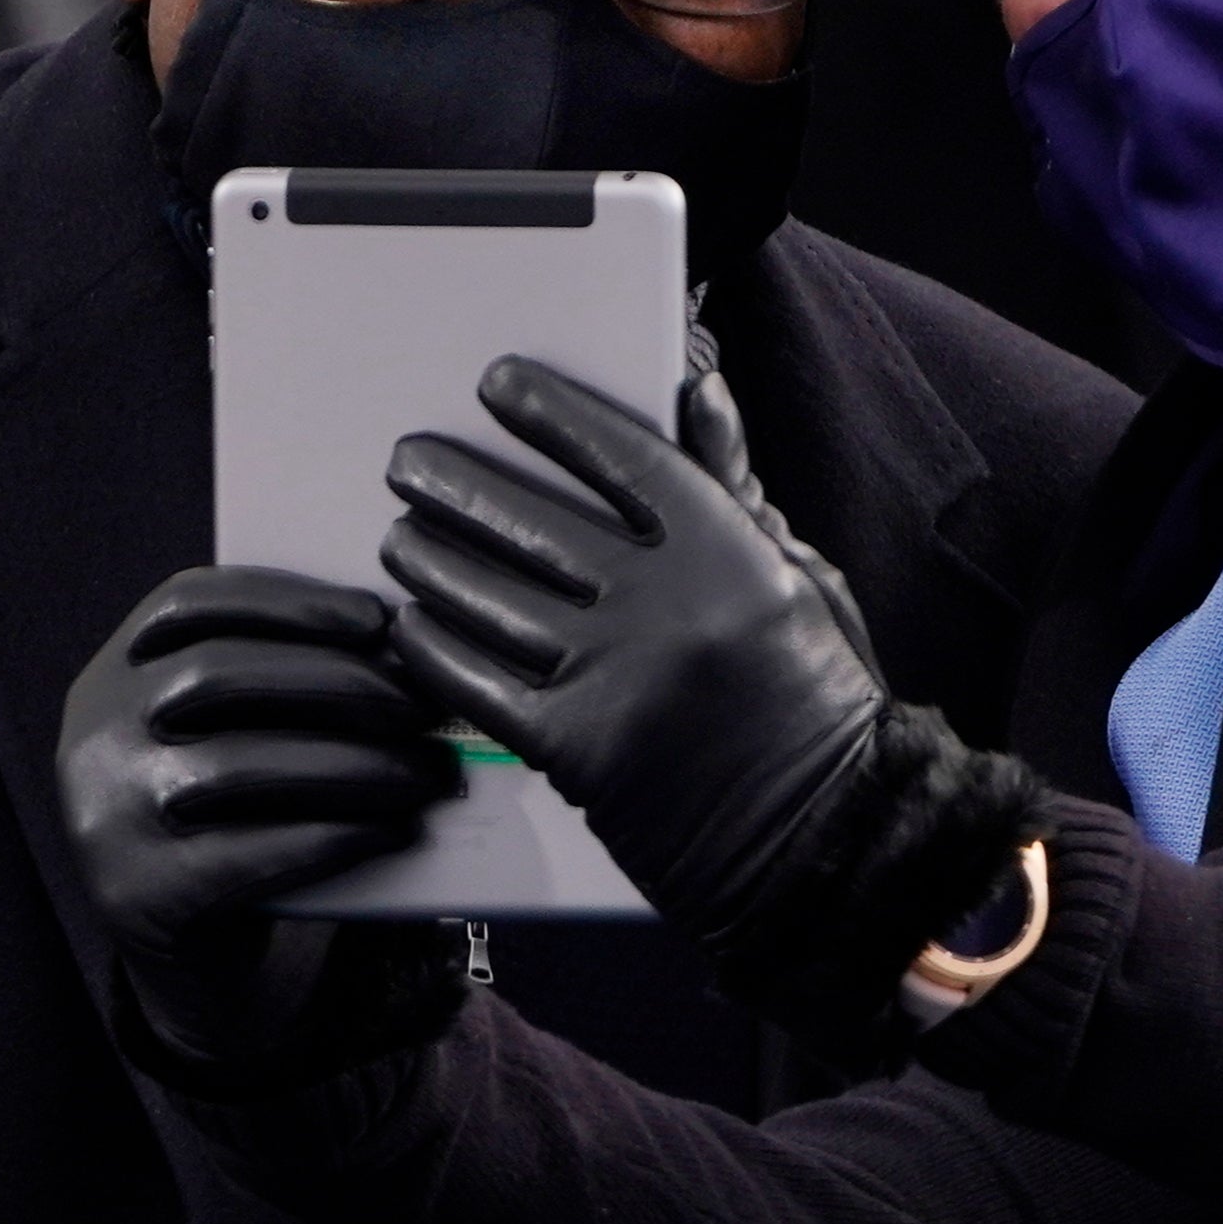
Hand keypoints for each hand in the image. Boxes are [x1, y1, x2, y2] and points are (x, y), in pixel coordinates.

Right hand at [56, 568, 458, 987]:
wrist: (183, 951)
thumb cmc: (230, 816)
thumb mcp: (220, 734)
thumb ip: (273, 678)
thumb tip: (402, 642)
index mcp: (112, 674)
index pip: (188, 601)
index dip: (287, 599)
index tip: (377, 617)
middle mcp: (93, 735)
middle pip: (220, 674)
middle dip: (340, 681)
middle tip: (426, 706)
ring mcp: (105, 815)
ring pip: (243, 764)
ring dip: (357, 762)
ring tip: (429, 771)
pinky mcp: (141, 892)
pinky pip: (253, 852)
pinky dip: (338, 836)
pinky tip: (397, 830)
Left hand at [378, 357, 889, 953]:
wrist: (822, 839)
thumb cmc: (815, 701)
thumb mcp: (797, 578)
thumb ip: (732, 487)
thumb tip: (696, 386)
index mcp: (727, 552)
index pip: (621, 456)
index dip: (552, 414)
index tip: (500, 385)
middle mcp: (665, 606)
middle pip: (532, 521)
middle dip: (455, 483)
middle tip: (410, 460)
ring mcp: (615, 678)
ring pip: (490, 597)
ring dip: (430, 559)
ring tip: (401, 537)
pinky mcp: (576, 749)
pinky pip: (478, 683)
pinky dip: (435, 648)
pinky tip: (411, 623)